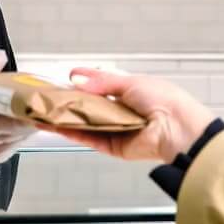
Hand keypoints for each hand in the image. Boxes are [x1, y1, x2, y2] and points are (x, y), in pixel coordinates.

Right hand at [52, 69, 214, 164]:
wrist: (178, 129)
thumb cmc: (164, 101)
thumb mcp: (130, 82)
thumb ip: (102, 82)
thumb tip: (78, 79)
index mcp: (130, 92)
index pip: (101, 85)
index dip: (84, 80)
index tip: (67, 77)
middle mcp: (122, 111)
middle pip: (90, 106)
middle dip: (71, 101)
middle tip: (50, 96)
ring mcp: (116, 129)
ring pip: (86, 124)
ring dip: (66, 118)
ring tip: (45, 111)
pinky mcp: (113, 146)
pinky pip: (90, 138)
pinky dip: (73, 132)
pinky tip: (57, 125)